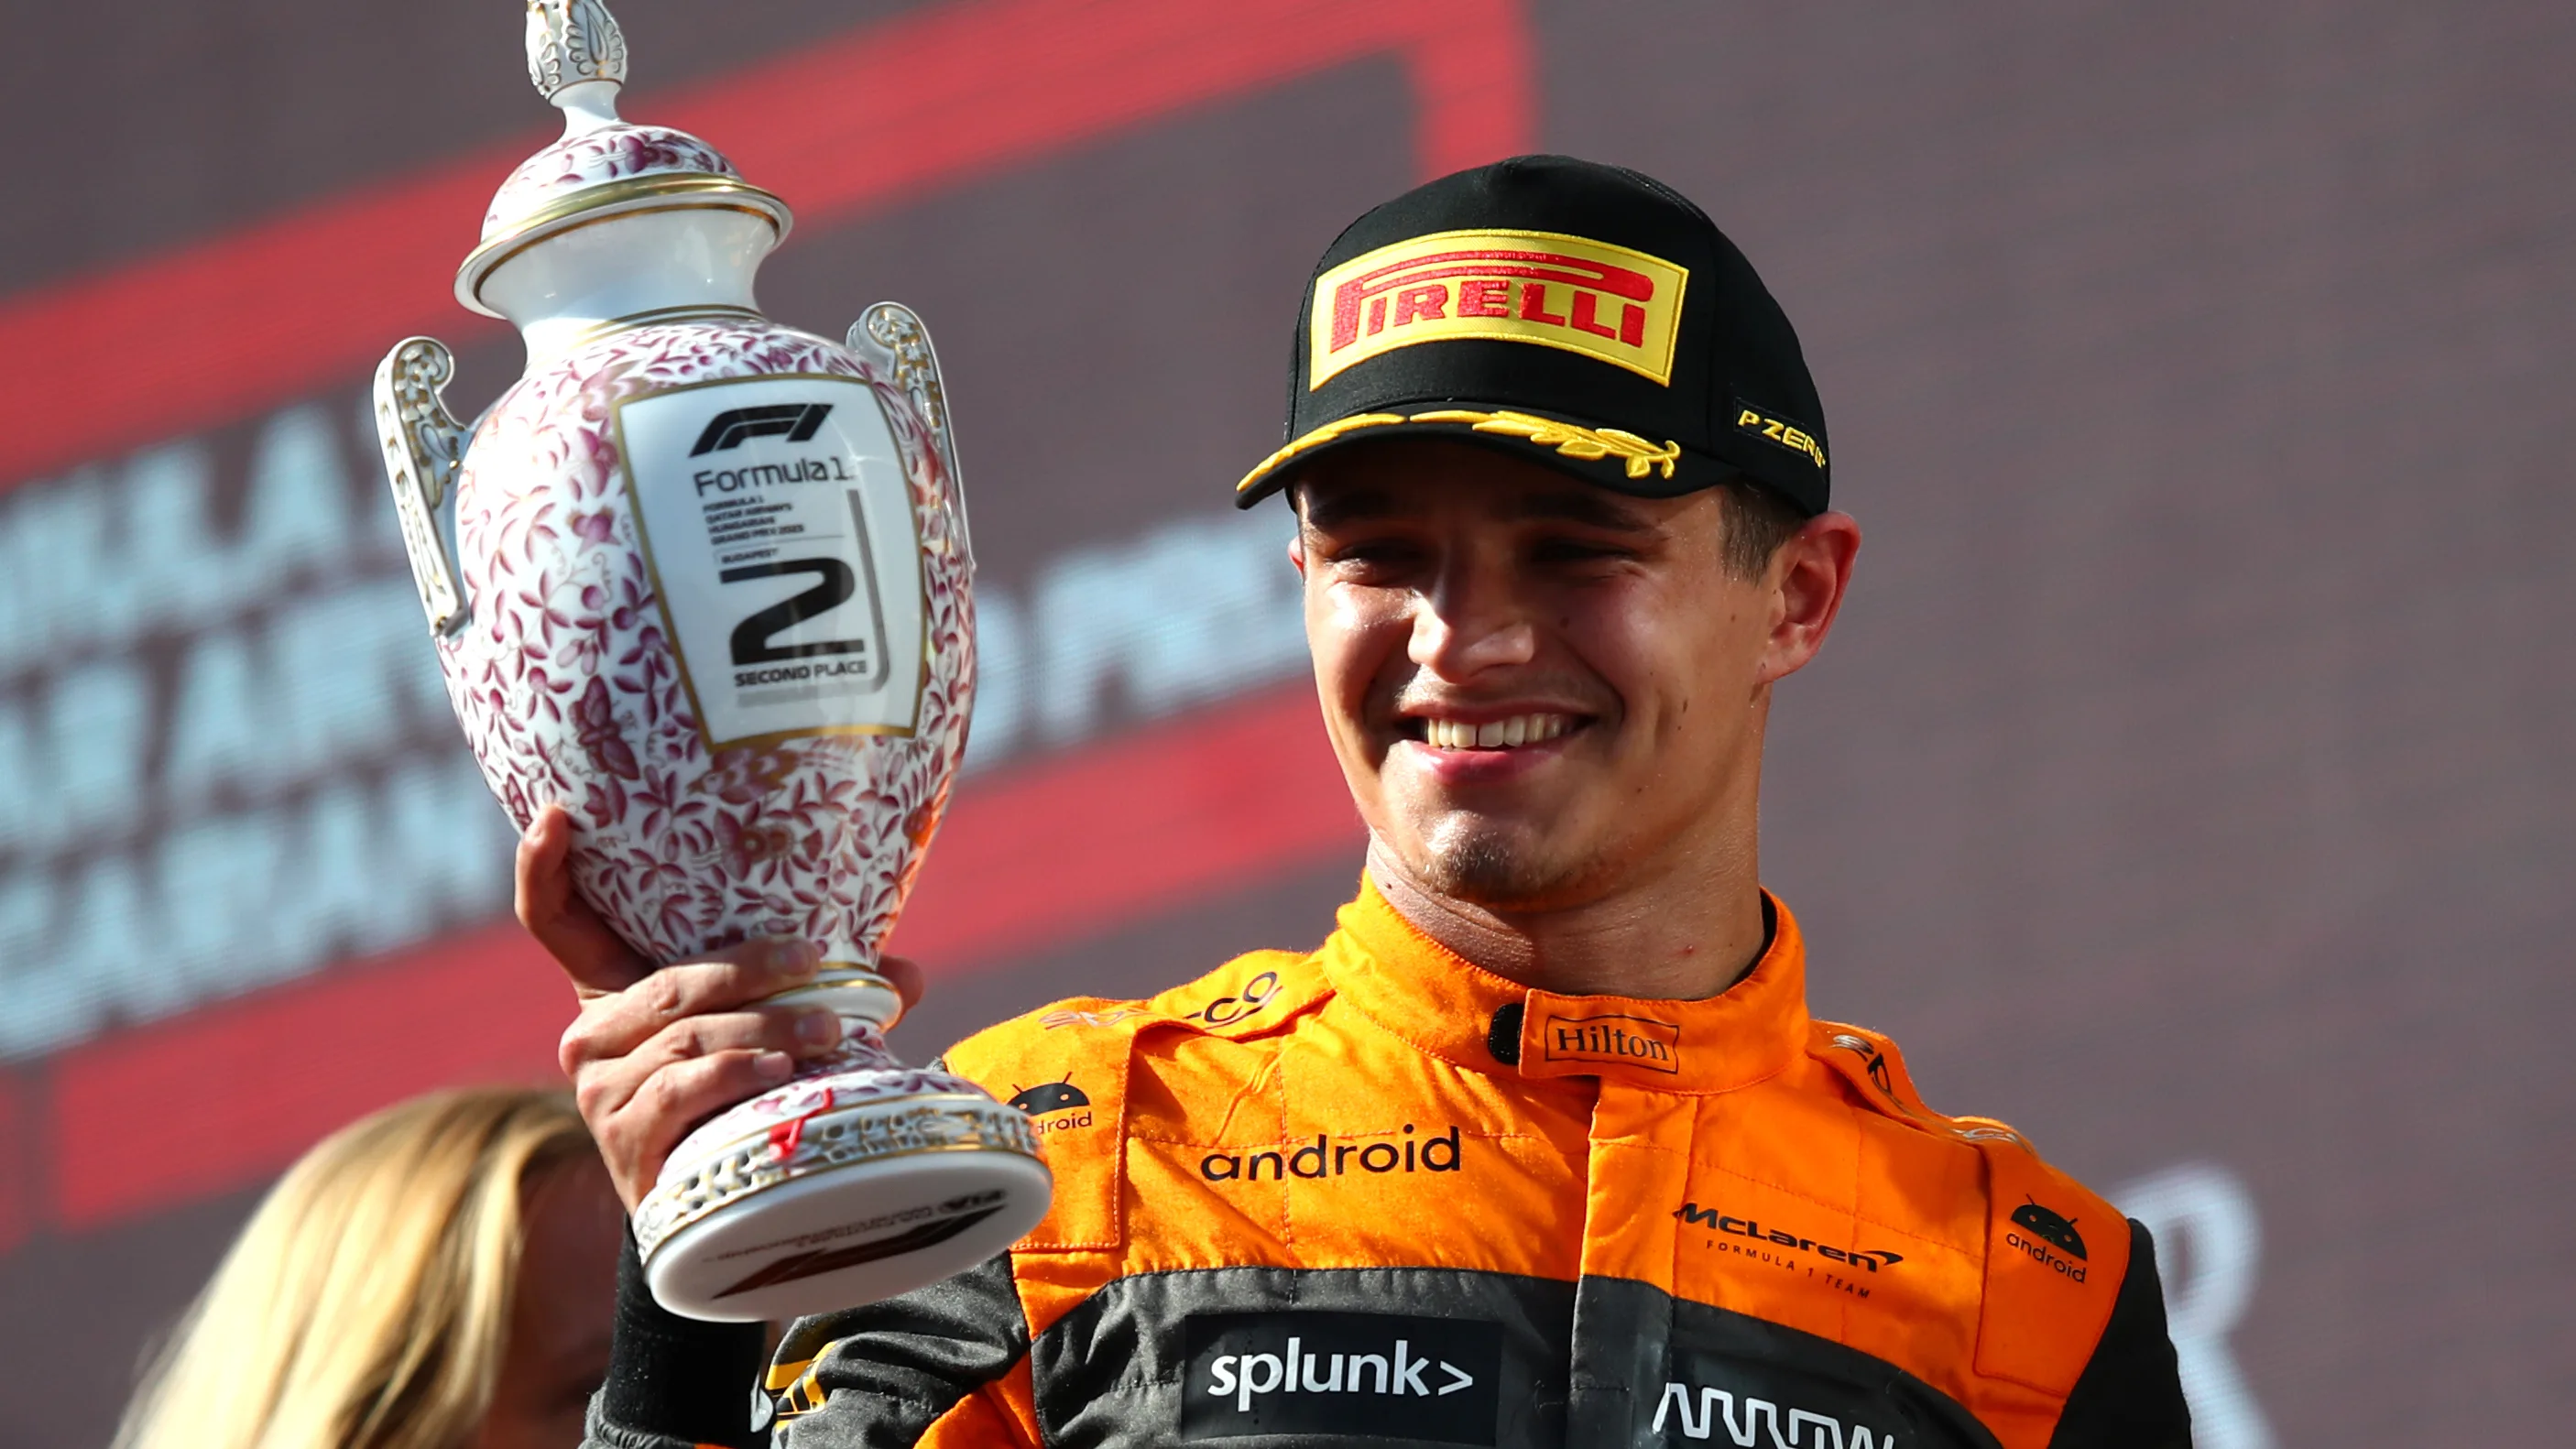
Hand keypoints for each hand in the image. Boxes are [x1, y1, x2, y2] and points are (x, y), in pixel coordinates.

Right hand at [515, 805, 925, 1210]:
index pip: (552, 919)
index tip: (557, 813)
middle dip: (751, 970)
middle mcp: (590, 1034)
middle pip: (670, 984)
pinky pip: (681, 1091)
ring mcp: (599, 1088)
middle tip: (818, 964)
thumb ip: (821, 992)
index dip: (541, 866)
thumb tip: (909, 973)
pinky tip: (779, 1070)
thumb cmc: (740, 1097)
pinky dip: (735, 1075)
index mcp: (615, 991)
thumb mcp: (767, 1029)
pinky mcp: (621, 1138)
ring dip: (766, 1027)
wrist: (715, 1202)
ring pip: (687, 1038)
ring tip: (828, 1028)